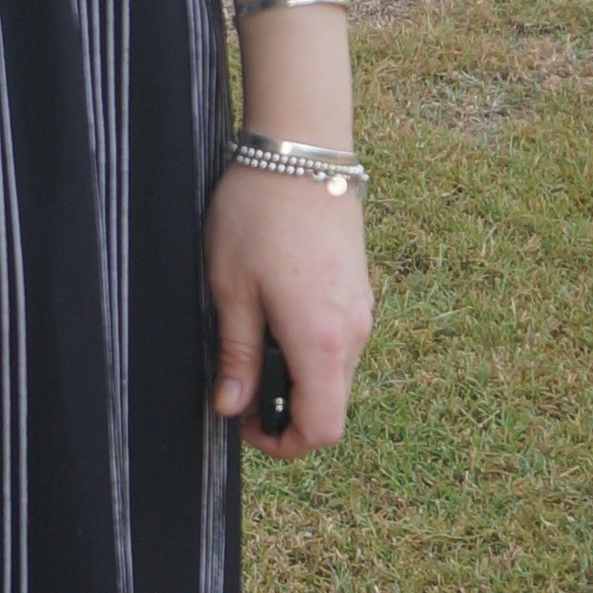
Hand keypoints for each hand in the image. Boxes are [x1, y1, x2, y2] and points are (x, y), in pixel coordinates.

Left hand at [207, 166, 371, 457]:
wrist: (302, 149)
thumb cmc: (258, 214)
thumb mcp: (231, 289)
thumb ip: (237, 355)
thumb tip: (233, 407)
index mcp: (322, 341)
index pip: (321, 429)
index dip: (283, 444)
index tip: (243, 425)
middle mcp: (353, 333)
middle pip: (330, 405)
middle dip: (284, 409)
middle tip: (236, 384)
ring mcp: (361, 310)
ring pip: (334, 373)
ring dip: (295, 376)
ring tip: (249, 340)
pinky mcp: (358, 290)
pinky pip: (337, 341)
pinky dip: (308, 347)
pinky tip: (271, 313)